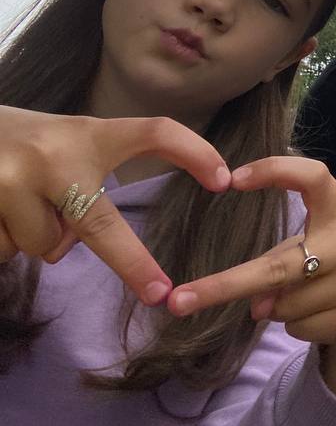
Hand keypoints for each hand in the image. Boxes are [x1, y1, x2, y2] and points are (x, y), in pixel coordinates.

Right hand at [0, 105, 229, 304]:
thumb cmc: (32, 143)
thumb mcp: (74, 143)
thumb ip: (89, 180)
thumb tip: (77, 244)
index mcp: (90, 134)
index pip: (155, 132)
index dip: (193, 151)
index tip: (224, 181)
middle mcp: (56, 155)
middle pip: (98, 225)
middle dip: (131, 262)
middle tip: (159, 293)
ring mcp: (14, 180)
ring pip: (45, 245)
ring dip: (37, 236)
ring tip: (19, 201)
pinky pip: (8, 250)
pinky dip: (6, 239)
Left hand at [168, 157, 335, 360]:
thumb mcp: (324, 243)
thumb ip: (285, 259)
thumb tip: (256, 305)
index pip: (313, 177)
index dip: (275, 171)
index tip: (232, 178)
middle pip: (277, 266)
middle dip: (223, 286)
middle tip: (179, 301)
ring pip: (283, 306)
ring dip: (277, 308)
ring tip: (307, 297)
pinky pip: (298, 328)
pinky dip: (296, 325)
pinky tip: (321, 314)